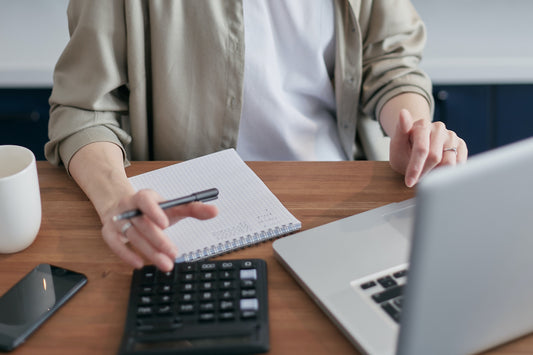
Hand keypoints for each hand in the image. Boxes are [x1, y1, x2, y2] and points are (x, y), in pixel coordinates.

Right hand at [101, 189, 217, 271]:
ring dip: (149, 251)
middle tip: (173, 253)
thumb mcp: (172, 207)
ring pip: (132, 236)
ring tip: (165, 264)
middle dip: (158, 240)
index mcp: (143, 197)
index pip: (146, 200)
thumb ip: (193, 208)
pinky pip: (115, 244)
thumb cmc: (152, 209)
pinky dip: (126, 254)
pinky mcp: (108, 232)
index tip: (166, 224)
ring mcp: (117, 219)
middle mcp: (128, 207)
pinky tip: (139, 264)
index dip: (154, 211)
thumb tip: (215, 210)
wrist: (122, 206)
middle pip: (142, 224)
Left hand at [389, 109, 467, 186]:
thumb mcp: (396, 145)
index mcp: (422, 124)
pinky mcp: (460, 145)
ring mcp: (451, 136)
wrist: (415, 150)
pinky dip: (448, 172)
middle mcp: (439, 127)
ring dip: (436, 173)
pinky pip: (459, 163)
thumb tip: (403, 112)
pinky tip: (438, 170)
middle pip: (435, 157)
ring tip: (426, 171)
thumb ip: (399, 131)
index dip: (415, 168)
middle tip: (416, 179)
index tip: (409, 182)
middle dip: (424, 172)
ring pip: (450, 162)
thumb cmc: (403, 150)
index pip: (421, 149)